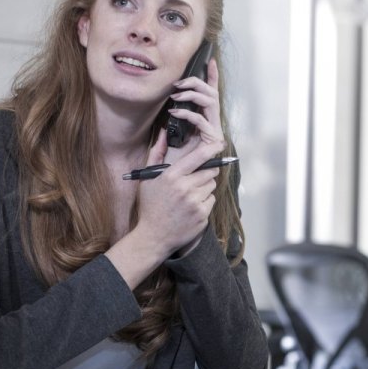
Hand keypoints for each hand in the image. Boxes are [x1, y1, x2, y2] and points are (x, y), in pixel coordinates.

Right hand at [134, 116, 224, 256]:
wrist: (153, 237)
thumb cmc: (150, 206)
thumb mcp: (148, 179)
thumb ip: (156, 153)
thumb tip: (163, 132)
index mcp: (172, 176)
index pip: (198, 157)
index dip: (211, 149)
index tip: (219, 144)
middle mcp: (185, 188)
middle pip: (209, 171)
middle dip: (205, 172)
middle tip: (194, 179)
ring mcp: (195, 202)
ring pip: (211, 185)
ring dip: (205, 187)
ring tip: (189, 195)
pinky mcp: (202, 215)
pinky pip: (211, 200)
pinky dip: (205, 201)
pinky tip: (191, 207)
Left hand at [162, 57, 225, 165]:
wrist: (173, 180)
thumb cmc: (172, 159)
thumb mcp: (171, 134)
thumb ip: (175, 119)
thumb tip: (172, 102)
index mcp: (206, 121)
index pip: (212, 94)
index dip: (212, 77)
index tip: (210, 61)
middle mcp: (213, 125)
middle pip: (212, 94)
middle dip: (196, 83)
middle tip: (179, 83)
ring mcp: (215, 132)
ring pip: (210, 102)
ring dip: (192, 94)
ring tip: (176, 95)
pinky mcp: (214, 141)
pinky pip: (202, 119)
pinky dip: (188, 113)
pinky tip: (175, 112)